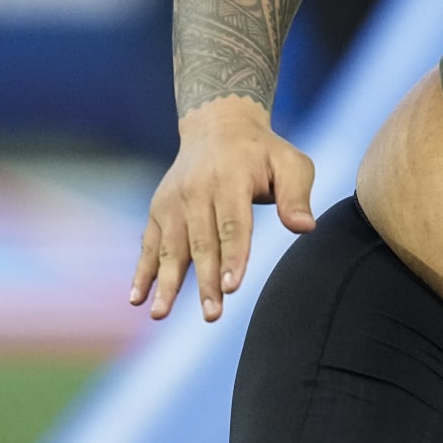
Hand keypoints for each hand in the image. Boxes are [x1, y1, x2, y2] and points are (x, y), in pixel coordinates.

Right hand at [130, 97, 315, 321]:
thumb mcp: (290, 163)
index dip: (233, 255)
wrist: (218, 127)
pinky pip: (149, 245)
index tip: (233, 286)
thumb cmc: (263, 152)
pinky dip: (142, 272)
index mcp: (230, 179)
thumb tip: (305, 227)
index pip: (233, 223)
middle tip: (212, 314)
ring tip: (162, 314)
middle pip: (202, 242)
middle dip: (206, 280)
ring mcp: (173, 202)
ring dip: (168, 283)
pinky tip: (137, 299)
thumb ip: (297, 195)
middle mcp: (195, 191)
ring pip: (171, 248)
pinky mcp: (158, 211)